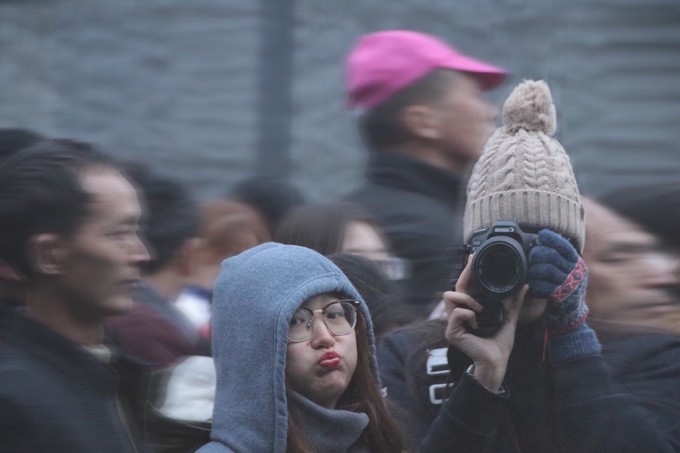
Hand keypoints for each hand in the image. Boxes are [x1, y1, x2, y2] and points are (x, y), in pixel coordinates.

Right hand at [444, 257, 527, 391]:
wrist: (497, 361)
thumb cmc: (499, 343)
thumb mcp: (509, 318)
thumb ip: (514, 302)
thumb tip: (525, 285)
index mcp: (469, 309)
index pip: (464, 286)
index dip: (467, 271)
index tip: (473, 256)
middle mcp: (458, 314)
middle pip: (454, 287)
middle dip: (465, 275)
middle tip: (474, 267)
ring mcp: (453, 323)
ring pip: (450, 296)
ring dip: (467, 299)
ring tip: (479, 309)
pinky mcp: (452, 332)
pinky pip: (458, 313)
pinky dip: (469, 315)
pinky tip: (476, 322)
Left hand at [527, 229, 588, 333]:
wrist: (571, 311)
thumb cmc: (566, 285)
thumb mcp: (568, 268)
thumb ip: (559, 255)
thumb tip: (542, 238)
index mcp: (576, 262)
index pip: (565, 247)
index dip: (553, 239)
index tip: (541, 235)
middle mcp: (575, 271)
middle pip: (554, 257)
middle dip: (539, 253)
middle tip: (531, 254)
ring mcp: (569, 284)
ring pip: (548, 270)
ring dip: (534, 268)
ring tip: (528, 269)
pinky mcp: (561, 296)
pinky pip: (545, 287)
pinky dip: (535, 284)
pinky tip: (529, 283)